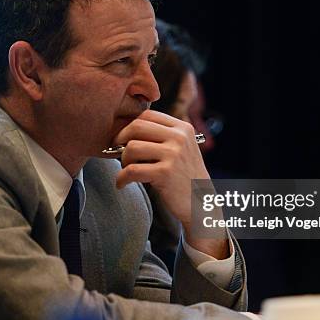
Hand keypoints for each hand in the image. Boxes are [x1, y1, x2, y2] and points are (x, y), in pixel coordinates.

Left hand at [114, 110, 227, 258]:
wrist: (201, 205)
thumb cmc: (185, 177)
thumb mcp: (181, 149)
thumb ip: (161, 136)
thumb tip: (125, 130)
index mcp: (182, 128)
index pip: (147, 115)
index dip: (129, 125)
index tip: (122, 139)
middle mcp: (179, 138)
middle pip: (137, 126)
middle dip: (121, 139)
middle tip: (117, 151)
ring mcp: (173, 154)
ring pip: (132, 147)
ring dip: (122, 160)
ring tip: (125, 170)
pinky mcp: (165, 173)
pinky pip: (132, 170)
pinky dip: (121, 178)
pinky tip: (122, 183)